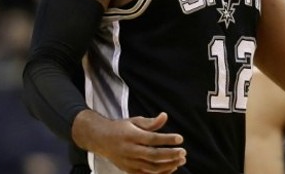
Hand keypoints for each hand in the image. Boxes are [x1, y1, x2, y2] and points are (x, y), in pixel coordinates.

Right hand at [72, 110, 186, 173]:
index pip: (152, 139)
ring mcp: (129, 162)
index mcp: (131, 136)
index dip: (167, 139)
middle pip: (153, 155)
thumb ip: (151, 122)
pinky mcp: (129, 170)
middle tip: (183, 152)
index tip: (180, 138)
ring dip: (168, 165)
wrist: (101, 140)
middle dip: (170, 155)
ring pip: (151, 168)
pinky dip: (160, 173)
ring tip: (181, 159)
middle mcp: (130, 150)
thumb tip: (165, 116)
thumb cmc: (121, 128)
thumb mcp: (134, 121)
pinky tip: (172, 167)